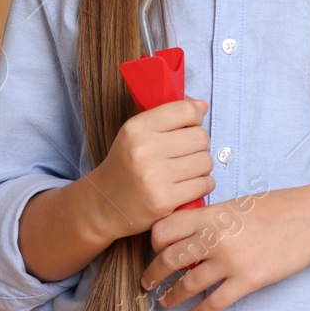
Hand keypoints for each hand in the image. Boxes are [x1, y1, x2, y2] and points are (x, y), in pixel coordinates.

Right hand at [89, 97, 214, 240]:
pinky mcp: (164, 200)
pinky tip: (188, 185)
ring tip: (185, 171)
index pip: (186, 111)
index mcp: (137, 128)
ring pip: (206, 161)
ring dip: (201, 166)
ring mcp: (154, 177)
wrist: (103, 204)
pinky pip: (205, 184)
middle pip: (201, 137)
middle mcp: (144, 150)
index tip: (189, 126)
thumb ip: (169, 115)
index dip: (195, 117)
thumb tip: (202, 106)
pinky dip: (203, 184)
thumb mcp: (137, 133)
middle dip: (198, 145)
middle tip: (184, 154)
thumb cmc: (126, 165)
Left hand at [139, 186, 309, 310]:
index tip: (154, 250)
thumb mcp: (239, 204)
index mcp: (213, 214)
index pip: (165, 229)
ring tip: (165, 301)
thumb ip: (213, 218)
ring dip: (171, 296)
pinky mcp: (248, 281)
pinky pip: (214, 303)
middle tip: (147, 282)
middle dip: (153, 274)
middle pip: (169, 259)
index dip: (154, 242)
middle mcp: (216, 238)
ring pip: (187, 285)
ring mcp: (231, 261)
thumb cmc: (279, 207)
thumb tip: (191, 234)